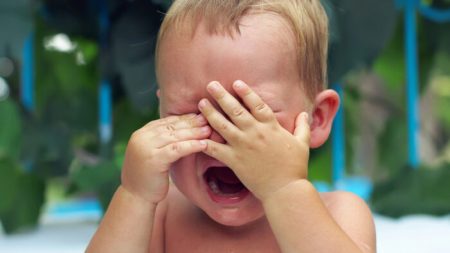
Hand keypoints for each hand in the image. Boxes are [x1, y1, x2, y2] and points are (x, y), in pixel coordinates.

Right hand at [121, 114, 209, 203]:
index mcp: (141, 133)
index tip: (199, 116)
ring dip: (194, 132)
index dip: (184, 118)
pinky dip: (192, 145)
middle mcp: (141, 137)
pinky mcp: (154, 159)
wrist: (136, 198)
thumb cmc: (148, 177)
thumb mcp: (153, 154)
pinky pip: (177, 149)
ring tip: (209, 130)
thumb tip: (182, 128)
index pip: (166, 121)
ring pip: (175, 136)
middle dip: (191, 123)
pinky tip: (204, 145)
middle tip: (208, 118)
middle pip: (171, 127)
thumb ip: (161, 141)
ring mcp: (146, 148)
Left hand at [199, 80, 309, 201]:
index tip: (236, 83)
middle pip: (235, 109)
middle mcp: (254, 133)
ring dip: (210, 113)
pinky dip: (205, 143)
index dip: (246, 92)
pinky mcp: (234, 160)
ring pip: (222, 125)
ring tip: (201, 102)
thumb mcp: (303, 144)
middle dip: (222, 95)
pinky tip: (196, 136)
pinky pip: (216, 150)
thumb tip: (305, 113)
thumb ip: (302, 127)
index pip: (256, 104)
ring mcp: (242, 146)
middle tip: (210, 84)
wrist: (284, 190)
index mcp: (271, 127)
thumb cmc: (295, 167)